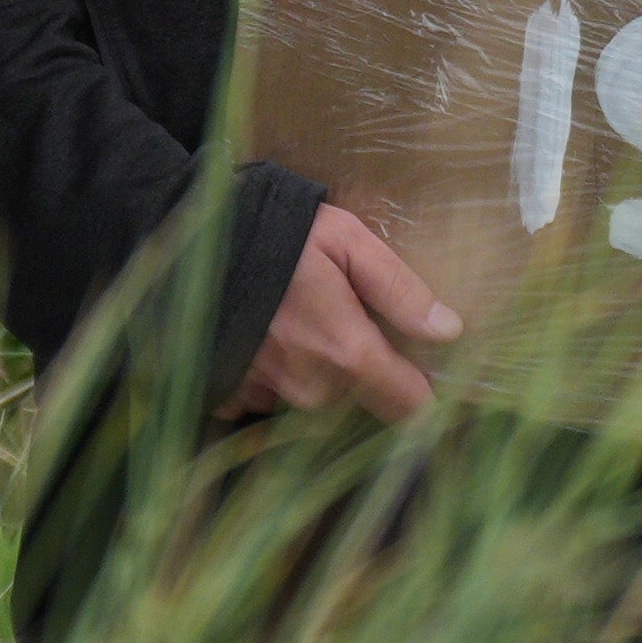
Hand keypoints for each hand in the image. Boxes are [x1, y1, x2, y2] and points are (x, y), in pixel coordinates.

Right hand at [224, 200, 462, 423]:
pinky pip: (270, 395)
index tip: (421, 366)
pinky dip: (274, 370)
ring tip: (299, 316)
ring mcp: (268, 396)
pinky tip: (266, 334)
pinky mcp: (231, 395)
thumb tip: (449, 331)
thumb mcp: (350, 242)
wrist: (192, 245)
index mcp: (347, 354)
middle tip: (343, 313)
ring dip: (317, 366)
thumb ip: (400, 291)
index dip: (422, 389)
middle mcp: (311, 389)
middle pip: (360, 396)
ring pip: (316, 395)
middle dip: (361, 364)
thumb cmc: (280, 235)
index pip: (409, 406)